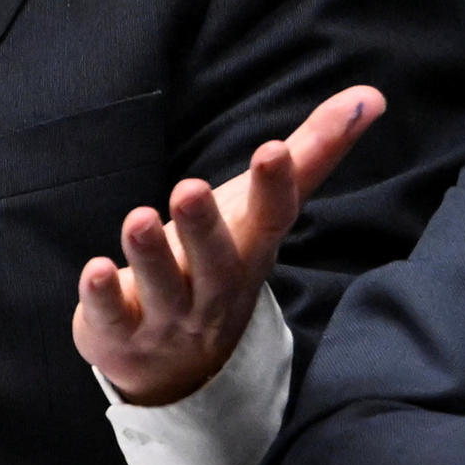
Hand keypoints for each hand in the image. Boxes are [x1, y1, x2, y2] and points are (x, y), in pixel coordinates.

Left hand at [70, 87, 387, 407]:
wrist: (180, 368)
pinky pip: (114, 317)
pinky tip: (95, 270)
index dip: (276, 187)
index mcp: (251, 250)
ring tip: (138, 218)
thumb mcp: (260, 211)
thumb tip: (370, 95)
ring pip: (163, 287)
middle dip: (203, 227)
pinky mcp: (122, 333)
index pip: (272, 220)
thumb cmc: (223, 262)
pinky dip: (104, 297)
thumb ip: (312, 153)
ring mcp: (170, 316)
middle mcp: (216, 287)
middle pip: (215, 261)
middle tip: (189, 189)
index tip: (273, 149)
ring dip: (150, 255)